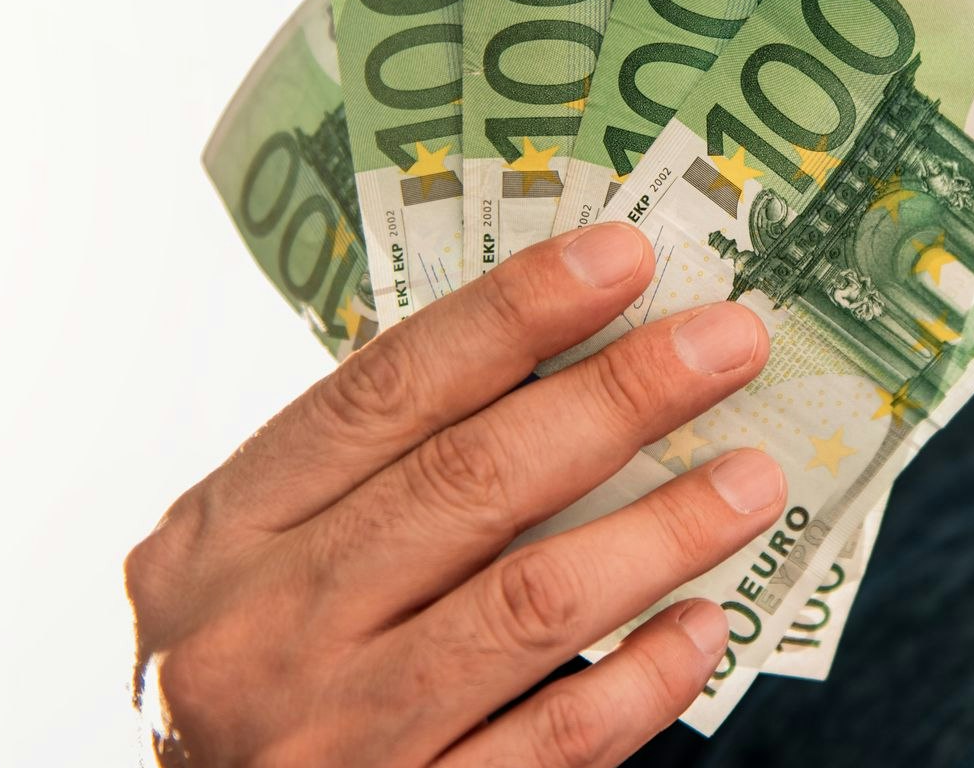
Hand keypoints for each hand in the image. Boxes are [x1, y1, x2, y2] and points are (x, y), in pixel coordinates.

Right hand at [125, 223, 781, 765]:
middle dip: (619, 396)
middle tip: (730, 342)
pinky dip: (644, 679)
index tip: (622, 254)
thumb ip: (368, 482)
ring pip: (530, 606)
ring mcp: (336, 737)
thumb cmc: (255, 676)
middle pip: (470, 481)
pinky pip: (557, 743)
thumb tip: (563, 364)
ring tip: (755, 478)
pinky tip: (705, 624)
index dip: (512, 312)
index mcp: (217, 536)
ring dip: (662, 530)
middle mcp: (265, 630)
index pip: (384, 392)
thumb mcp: (250, 566)